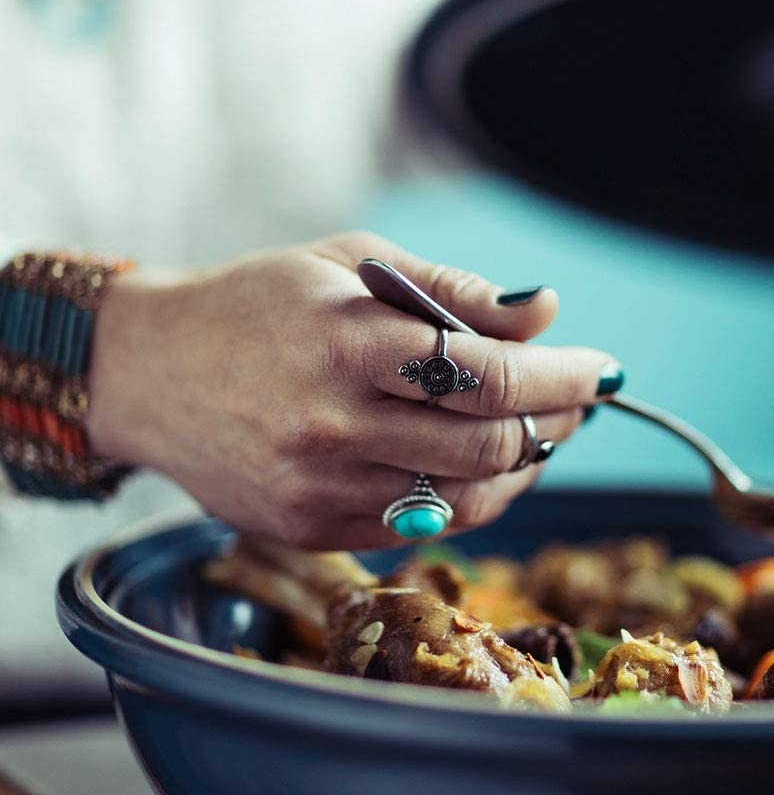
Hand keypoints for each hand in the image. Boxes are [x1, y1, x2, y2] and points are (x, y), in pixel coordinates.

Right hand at [85, 233, 622, 548]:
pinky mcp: (313, 529)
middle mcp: (334, 426)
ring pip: (469, 497)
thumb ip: (452, 292)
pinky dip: (474, 495)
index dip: (563, 375)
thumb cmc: (257, 305)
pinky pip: (424, 522)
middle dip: (557, 420)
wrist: (150, 375)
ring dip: (525, 464)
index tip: (603, 368)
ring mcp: (322, 489)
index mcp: (346, 343)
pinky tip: (486, 464)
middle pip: (490, 444)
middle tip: (579, 398)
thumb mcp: (348, 265)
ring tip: (541, 431)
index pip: (489, 376)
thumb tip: (545, 312)